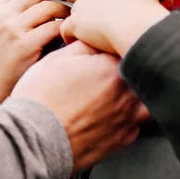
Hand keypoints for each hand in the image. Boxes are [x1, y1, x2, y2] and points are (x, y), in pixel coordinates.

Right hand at [0, 0, 68, 122]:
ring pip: (49, 7)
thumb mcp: (0, 32)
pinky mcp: (25, 45)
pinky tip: (70, 34)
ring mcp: (14, 29)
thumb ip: (17, 14)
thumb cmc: (1, 63)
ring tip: (73, 18)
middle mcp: (4, 16)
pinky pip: (54, 27)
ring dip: (65, 11)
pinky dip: (66, 28)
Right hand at [12, 41, 148, 170]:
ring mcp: (127, 117)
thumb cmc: (41, 98)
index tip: (105, 48)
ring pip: (145, 98)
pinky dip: (127, 116)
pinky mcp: (123, 139)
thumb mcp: (57, 59)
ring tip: (114, 91)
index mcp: (111, 67)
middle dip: (128, 66)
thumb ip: (85, 45)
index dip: (114, 45)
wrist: (34, 139)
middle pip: (140, 71)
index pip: (127, 46)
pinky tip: (110, 113)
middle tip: (106, 69)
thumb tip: (96, 39)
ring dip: (135, 92)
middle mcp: (126, 92)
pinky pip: (136, 123)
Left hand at [61, 0, 168, 56]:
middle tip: (102, 30)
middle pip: (88, 1)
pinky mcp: (77, 20)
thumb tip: (139, 4)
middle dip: (93, 14)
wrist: (141, 27)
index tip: (114, 19)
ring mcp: (85, 2)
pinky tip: (77, 44)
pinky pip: (66, 28)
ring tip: (92, 39)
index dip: (107, 6)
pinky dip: (70, 37)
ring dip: (83, 26)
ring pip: (77, 14)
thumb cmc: (150, 18)